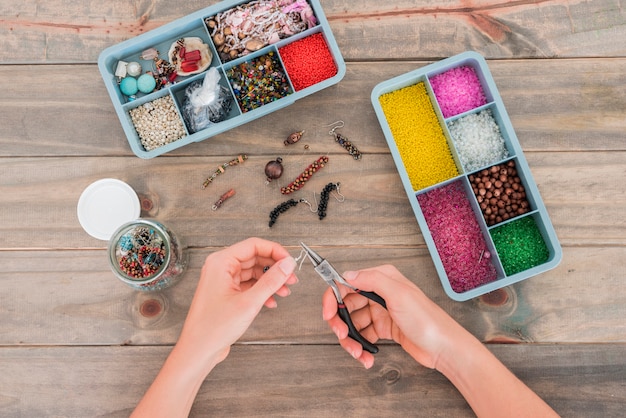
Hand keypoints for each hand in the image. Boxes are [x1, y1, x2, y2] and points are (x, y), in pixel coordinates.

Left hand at [177, 237, 297, 371]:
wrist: (198, 350)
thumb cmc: (213, 328)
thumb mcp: (249, 302)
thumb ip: (271, 281)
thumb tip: (287, 264)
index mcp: (221, 262)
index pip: (254, 245)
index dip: (275, 251)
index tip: (290, 261)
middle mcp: (221, 268)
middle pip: (255, 258)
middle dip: (275, 268)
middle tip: (291, 278)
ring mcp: (223, 281)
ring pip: (254, 273)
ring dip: (271, 281)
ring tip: (284, 292)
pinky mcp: (227, 293)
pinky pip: (249, 285)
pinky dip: (262, 291)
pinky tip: (271, 301)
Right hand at [322, 264, 463, 368]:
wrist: (444, 348)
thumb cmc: (427, 320)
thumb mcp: (399, 294)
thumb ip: (372, 279)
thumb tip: (347, 274)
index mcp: (382, 279)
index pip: (346, 284)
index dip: (333, 299)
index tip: (328, 315)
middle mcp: (379, 293)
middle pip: (346, 306)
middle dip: (340, 323)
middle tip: (343, 336)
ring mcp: (380, 312)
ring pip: (352, 324)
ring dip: (351, 340)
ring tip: (358, 353)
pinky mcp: (383, 329)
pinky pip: (363, 336)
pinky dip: (361, 347)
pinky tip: (366, 357)